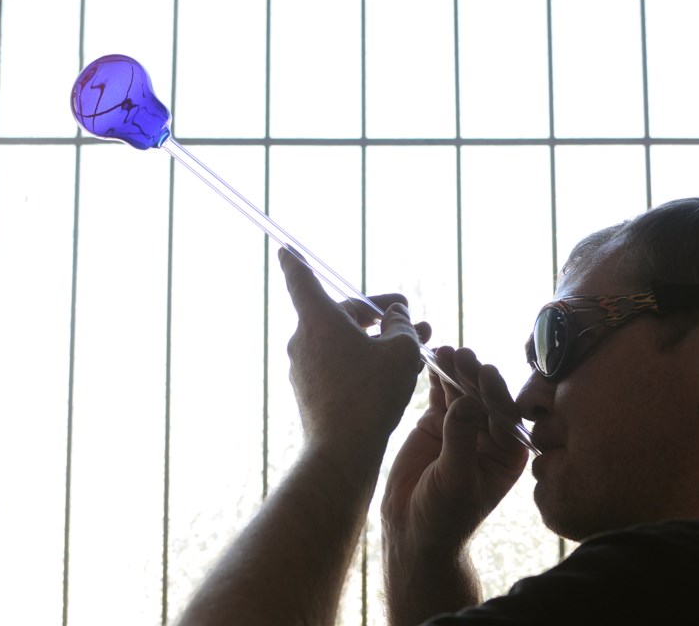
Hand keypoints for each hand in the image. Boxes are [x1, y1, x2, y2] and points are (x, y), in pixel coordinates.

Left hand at [279, 247, 430, 451]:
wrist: (342, 451)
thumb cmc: (371, 394)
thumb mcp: (401, 351)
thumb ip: (401, 325)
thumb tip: (396, 317)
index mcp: (318, 319)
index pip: (301, 278)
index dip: (295, 261)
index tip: (284, 248)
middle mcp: (304, 340)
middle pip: (340, 314)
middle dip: (379, 316)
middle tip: (414, 322)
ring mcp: (303, 368)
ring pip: (343, 343)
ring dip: (376, 343)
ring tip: (414, 353)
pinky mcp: (310, 392)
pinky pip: (338, 367)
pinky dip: (363, 365)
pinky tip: (393, 378)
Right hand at [382, 345, 528, 571]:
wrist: (414, 532)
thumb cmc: (444, 517)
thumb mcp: (456, 481)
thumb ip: (460, 441)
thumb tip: (464, 402)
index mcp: (507, 452)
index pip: (505, 416)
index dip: (495, 393)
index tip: (485, 372)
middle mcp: (489, 435)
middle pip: (483, 398)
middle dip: (473, 377)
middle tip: (463, 356)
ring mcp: (462, 425)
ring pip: (460, 392)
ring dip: (454, 372)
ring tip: (445, 351)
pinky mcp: (436, 422)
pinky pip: (438, 395)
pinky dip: (434, 377)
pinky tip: (430, 359)